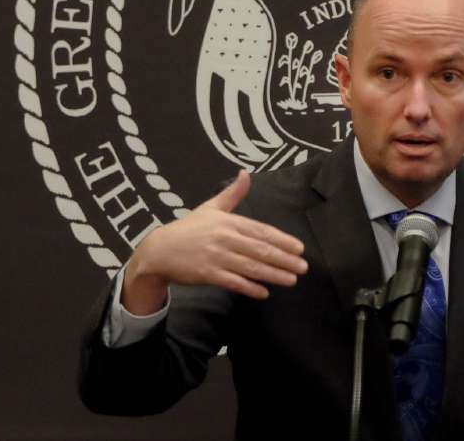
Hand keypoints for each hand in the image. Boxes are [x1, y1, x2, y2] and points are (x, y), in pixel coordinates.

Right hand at [121, 170, 308, 313]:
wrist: (160, 250)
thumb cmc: (189, 228)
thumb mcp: (211, 207)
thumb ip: (232, 193)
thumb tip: (245, 173)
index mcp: (228, 221)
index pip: (261, 231)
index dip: (282, 240)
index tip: (299, 248)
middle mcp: (224, 238)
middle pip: (260, 250)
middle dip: (284, 259)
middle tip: (303, 267)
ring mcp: (216, 257)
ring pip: (251, 267)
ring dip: (274, 274)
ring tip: (292, 279)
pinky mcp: (208, 274)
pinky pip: (234, 282)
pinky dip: (250, 288)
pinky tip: (264, 292)